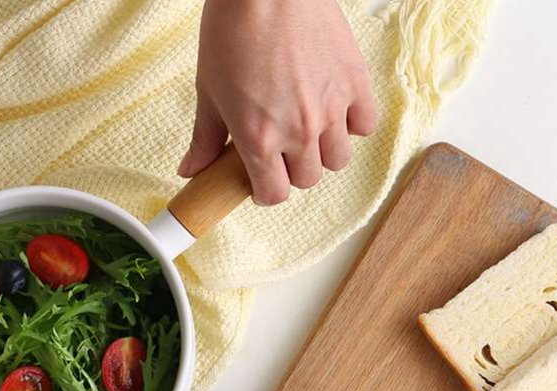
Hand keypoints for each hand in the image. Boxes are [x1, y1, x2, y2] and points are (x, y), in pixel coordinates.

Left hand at [179, 0, 377, 205]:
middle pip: (306, 180)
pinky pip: (365, 125)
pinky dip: (352, 124)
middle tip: (281, 148)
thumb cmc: (231, 30)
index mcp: (259, 139)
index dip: (266, 191)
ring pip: (338, 160)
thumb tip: (190, 171)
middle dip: (292, 170)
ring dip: (322, 153)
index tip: (262, 180)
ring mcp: (330, 108)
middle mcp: (298, 131)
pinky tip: (335, 110)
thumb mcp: (208, 90)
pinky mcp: (354, 82)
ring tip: (308, 130)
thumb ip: (205, 139)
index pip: (274, 195)